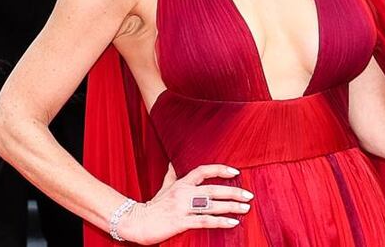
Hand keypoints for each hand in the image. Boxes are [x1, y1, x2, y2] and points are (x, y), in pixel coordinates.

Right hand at [115, 164, 251, 243]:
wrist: (135, 222)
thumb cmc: (152, 206)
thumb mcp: (163, 187)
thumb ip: (171, 175)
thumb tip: (172, 162)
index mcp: (181, 183)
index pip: (203, 171)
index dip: (220, 170)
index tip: (236, 172)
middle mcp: (183, 193)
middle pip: (213, 189)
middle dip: (233, 192)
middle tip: (249, 195)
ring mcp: (182, 207)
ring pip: (211, 205)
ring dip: (231, 207)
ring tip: (245, 208)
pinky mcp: (180, 221)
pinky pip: (204, 220)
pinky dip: (220, 221)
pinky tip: (233, 223)